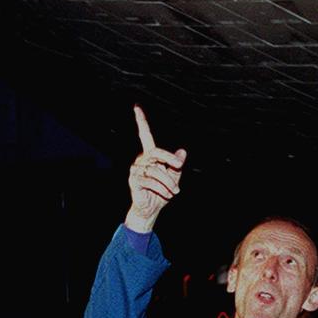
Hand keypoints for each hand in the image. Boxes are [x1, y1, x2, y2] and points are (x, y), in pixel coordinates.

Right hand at [124, 105, 186, 232]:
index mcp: (150, 156)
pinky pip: (151, 181)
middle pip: (156, 152)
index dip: (141, 122)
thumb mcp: (173, 177)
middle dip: (170, 158)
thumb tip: (183, 152)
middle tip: (179, 166)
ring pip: (156, 170)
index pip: (145, 136)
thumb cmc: (161, 192)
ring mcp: (136, 170)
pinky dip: (163, 188)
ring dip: (169, 181)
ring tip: (175, 191)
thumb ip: (176, 165)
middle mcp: (141, 160)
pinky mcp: (134, 181)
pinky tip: (168, 195)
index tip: (136, 108)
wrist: (150, 210)